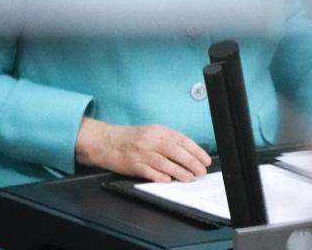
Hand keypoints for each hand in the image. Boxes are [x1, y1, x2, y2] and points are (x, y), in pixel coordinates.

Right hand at [75, 117, 211, 181]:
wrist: (106, 141)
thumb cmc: (131, 138)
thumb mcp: (152, 133)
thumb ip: (168, 141)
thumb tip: (188, 153)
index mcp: (158, 131)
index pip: (182, 140)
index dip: (196, 151)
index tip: (205, 159)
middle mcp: (151, 140)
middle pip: (175, 151)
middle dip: (191, 162)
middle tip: (201, 170)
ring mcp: (141, 153)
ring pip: (164, 162)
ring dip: (179, 171)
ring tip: (190, 177)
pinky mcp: (132, 164)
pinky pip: (148, 171)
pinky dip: (158, 176)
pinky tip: (167, 180)